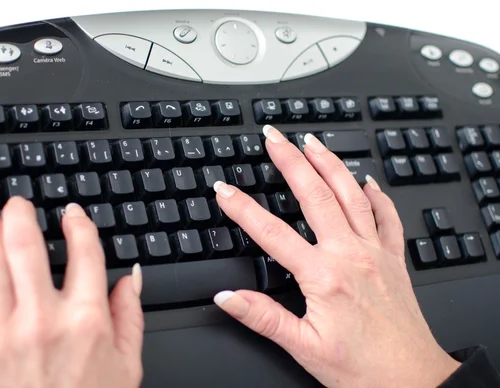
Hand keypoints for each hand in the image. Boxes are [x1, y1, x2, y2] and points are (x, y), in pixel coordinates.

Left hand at [0, 197, 143, 387]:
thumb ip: (130, 315)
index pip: (83, 250)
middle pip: (25, 246)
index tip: (72, 213)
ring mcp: (3, 334)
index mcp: (86, 319)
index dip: (78, 222)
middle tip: (19, 204)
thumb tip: (131, 277)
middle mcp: (43, 319)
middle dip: (21, 214)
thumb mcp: (127, 364)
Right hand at [212, 125, 460, 387]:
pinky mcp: (395, 259)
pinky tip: (367, 180)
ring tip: (312, 141)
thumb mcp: (304, 347)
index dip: (243, 208)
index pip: (272, 232)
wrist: (415, 382)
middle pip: (316, 195)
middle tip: (274, 136)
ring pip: (352, 195)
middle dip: (291, 160)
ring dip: (330, 164)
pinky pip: (387, 216)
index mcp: (324, 277)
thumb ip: (263, 318)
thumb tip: (227, 297)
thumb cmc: (363, 370)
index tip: (224, 188)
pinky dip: (376, 194)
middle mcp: (351, 255)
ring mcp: (376, 252)